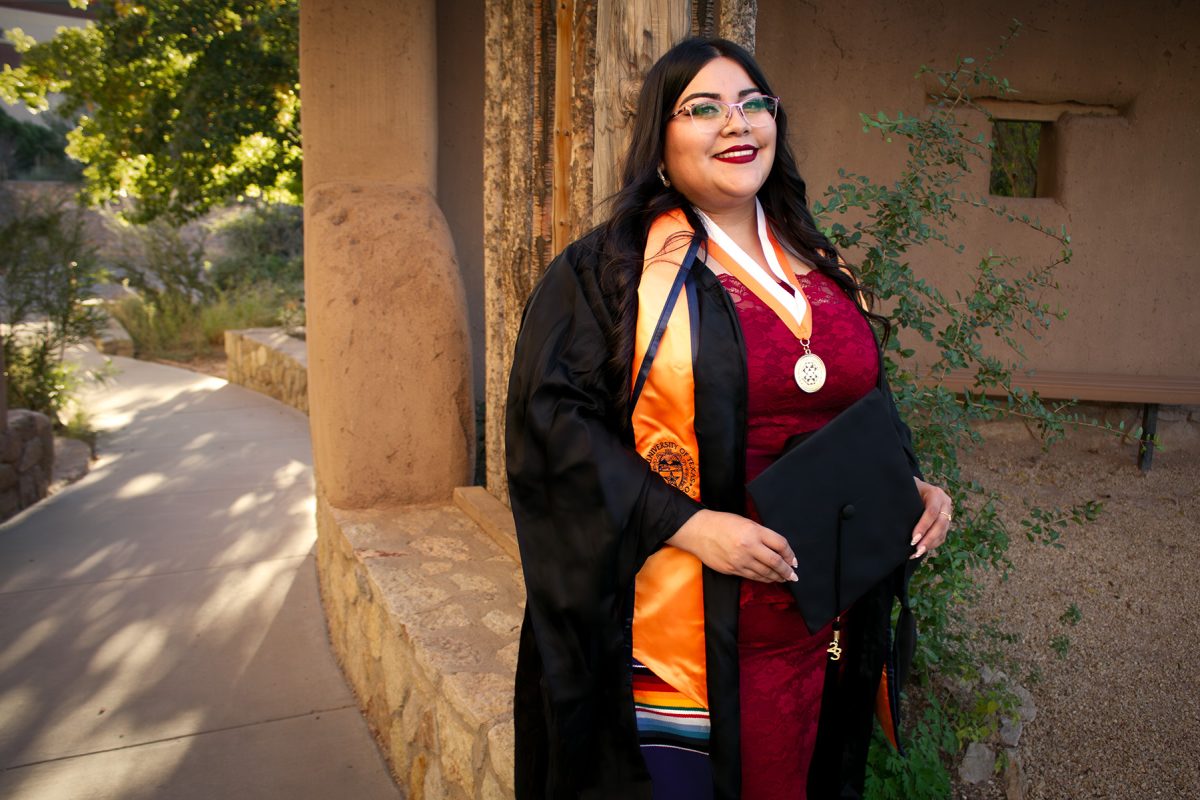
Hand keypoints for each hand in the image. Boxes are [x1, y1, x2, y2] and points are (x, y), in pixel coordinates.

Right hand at [666, 509, 797, 582]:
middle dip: (787, 571)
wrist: (698, 531)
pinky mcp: (732, 569)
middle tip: (793, 575)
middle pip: (775, 562)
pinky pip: (752, 577)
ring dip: (777, 577)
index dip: (790, 554)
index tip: (794, 560)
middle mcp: (749, 547)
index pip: (780, 545)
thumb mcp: (746, 523)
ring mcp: (740, 560)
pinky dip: (763, 579)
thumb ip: (762, 535)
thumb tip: (778, 550)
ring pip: (765, 573)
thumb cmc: (722, 523)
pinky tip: (768, 579)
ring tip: (783, 578)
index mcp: (754, 531)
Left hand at [911, 477, 951, 558]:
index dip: (923, 526)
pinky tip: (921, 551)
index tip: (913, 538)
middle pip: (940, 524)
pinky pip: (942, 536)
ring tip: (917, 553)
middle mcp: (945, 503)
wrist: (918, 487)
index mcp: (936, 493)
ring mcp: (948, 513)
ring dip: (930, 545)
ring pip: (942, 532)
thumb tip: (890, 511)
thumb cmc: (908, 489)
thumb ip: (904, 497)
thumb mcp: (908, 489)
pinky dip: (932, 545)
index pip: (932, 512)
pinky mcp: (946, 523)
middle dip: (928, 539)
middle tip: (917, 549)